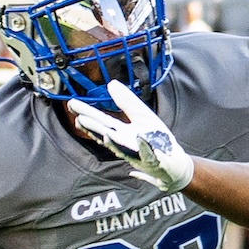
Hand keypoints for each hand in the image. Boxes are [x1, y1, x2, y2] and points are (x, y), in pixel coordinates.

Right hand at [67, 82, 193, 192]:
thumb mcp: (142, 116)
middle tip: (80, 119)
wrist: (176, 165)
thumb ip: (127, 102)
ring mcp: (139, 156)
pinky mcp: (154, 162)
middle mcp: (126, 146)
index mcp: (122, 135)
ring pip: (124, 150)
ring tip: (105, 133)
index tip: (72, 105)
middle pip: (108, 136)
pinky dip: (144, 148)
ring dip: (114, 142)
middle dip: (95, 129)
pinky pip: (149, 155)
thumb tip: (111, 84)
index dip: (88, 114)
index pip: (102, 123)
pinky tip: (141, 138)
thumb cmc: (157, 140)